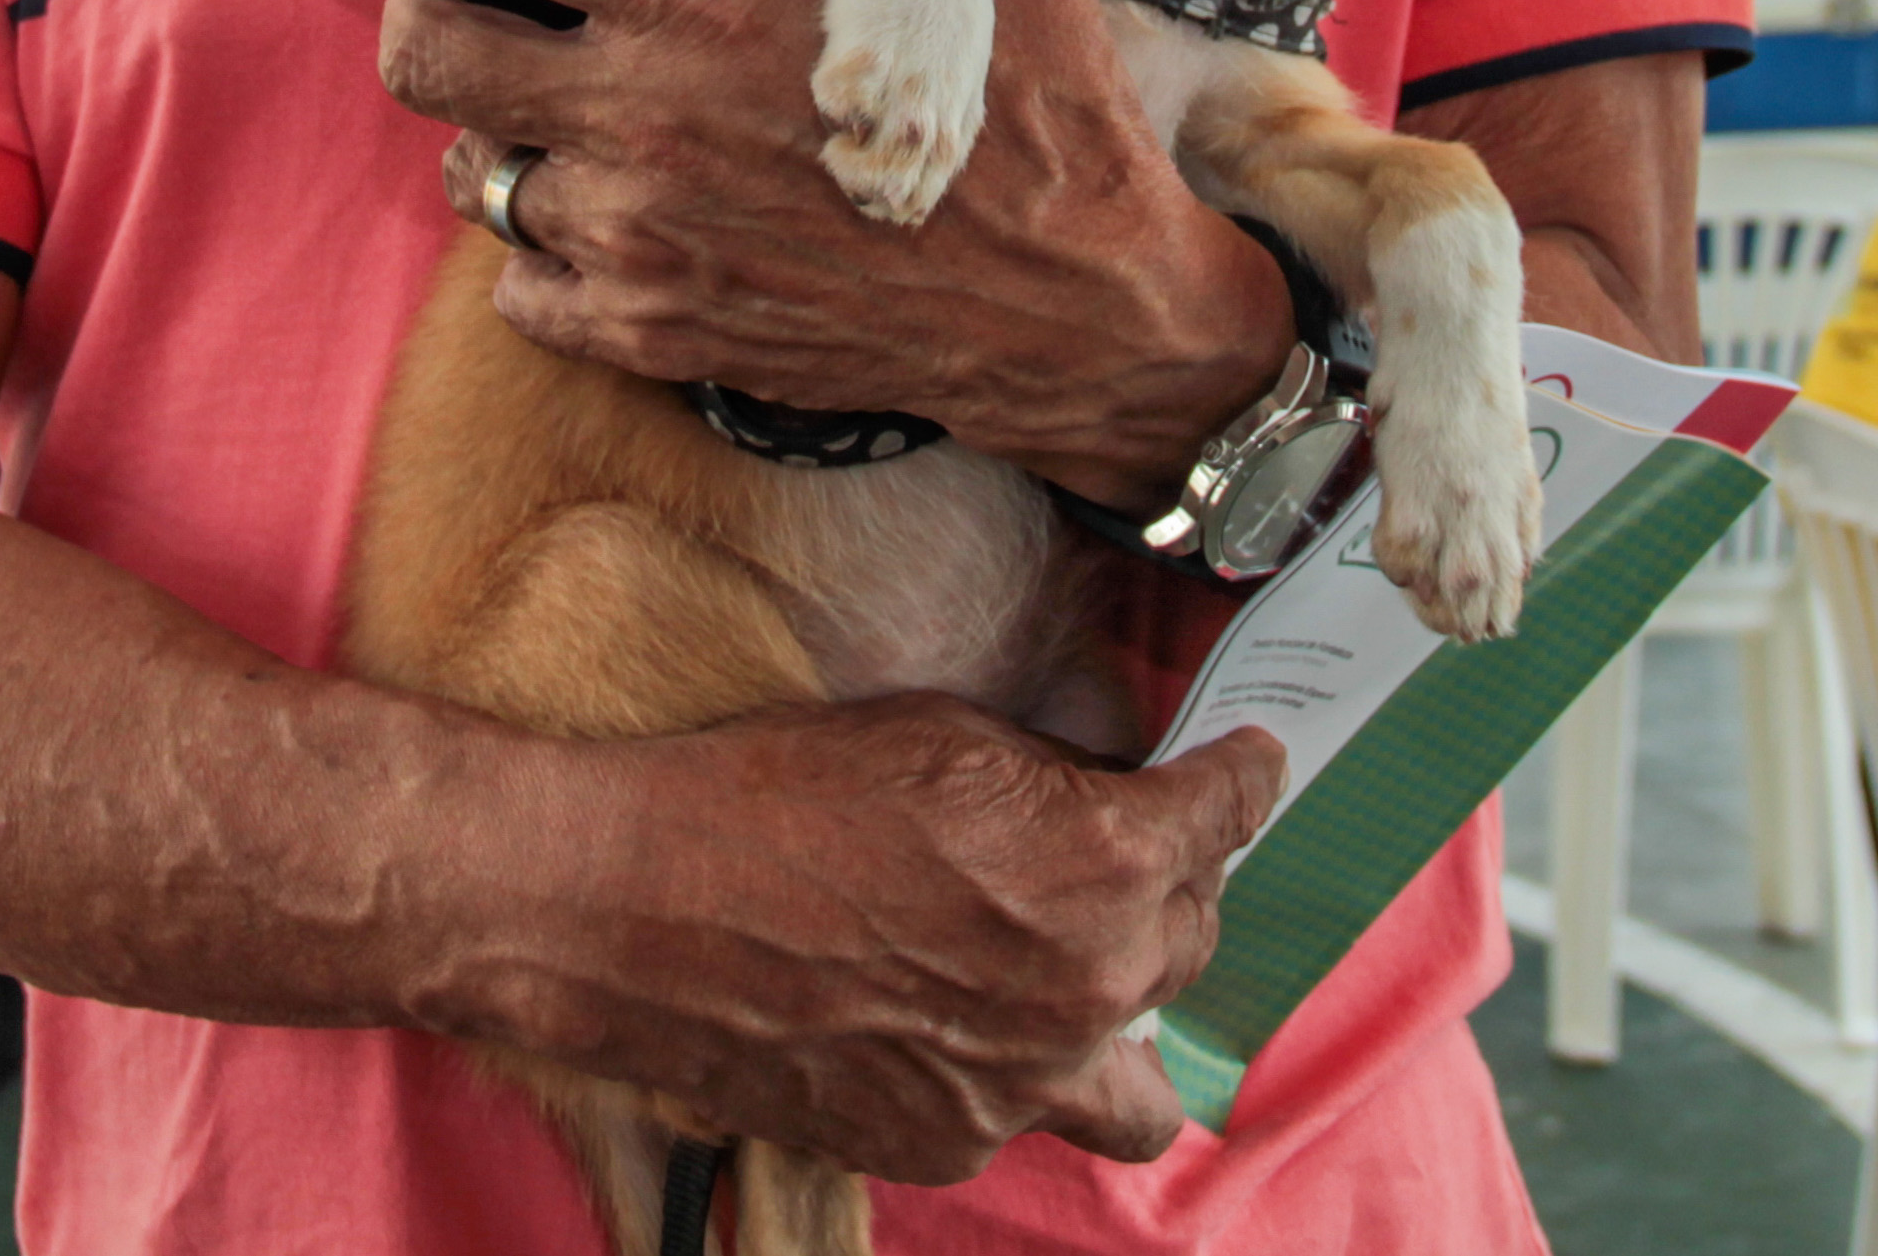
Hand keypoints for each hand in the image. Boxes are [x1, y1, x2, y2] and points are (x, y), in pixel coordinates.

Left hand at [274, 0, 1288, 499]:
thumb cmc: (1030, 102)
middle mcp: (641, 113)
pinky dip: (546, 252)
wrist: (1076, 308)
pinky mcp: (655, 333)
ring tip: (565, 112)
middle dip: (418, 5)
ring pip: (471, 171)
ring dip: (499, 134)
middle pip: (422, 48)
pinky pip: (523, 287)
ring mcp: (638, 234)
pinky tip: (610, 218)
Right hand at [501, 700, 1285, 1184]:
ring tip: (1079, 970)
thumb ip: (1058, 776)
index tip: (1245, 768)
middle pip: (1192, 938)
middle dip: (1172, 884)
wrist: (632, 909)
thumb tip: (1109, 790)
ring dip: (1124, 1012)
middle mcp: (1085, 990)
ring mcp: (1018, 1086)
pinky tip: (959, 1017)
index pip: (1228, 816)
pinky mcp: (943, 1141)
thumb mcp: (943, 735)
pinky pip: (1027, 1112)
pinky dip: (1015, 1067)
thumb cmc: (774, 795)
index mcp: (1102, 866)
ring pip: (1139, 1075)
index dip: (1240, 781)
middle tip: (1126, 849)